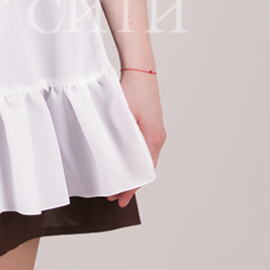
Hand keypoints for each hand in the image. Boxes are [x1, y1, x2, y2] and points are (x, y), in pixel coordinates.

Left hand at [107, 69, 166, 205]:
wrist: (141, 69)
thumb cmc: (133, 89)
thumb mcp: (122, 114)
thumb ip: (120, 136)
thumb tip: (112, 157)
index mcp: (152, 138)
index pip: (143, 172)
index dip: (131, 188)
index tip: (120, 199)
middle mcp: (158, 138)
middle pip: (146, 169)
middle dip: (131, 183)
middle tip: (113, 196)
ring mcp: (156, 132)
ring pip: (145, 160)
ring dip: (133, 171)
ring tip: (117, 182)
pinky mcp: (152, 126)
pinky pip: (145, 150)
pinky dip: (135, 160)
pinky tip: (124, 162)